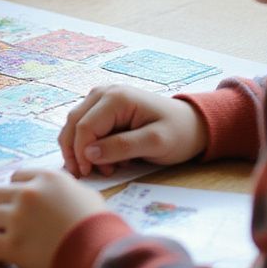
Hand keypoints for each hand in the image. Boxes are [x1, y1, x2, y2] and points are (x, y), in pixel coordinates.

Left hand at [0, 170, 105, 267]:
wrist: (102, 255)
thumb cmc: (101, 227)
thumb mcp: (88, 196)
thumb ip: (68, 189)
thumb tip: (64, 191)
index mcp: (46, 178)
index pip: (16, 177)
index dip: (18, 192)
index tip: (22, 205)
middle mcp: (28, 194)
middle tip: (6, 221)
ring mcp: (18, 218)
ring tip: (7, 240)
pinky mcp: (12, 246)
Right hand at [59, 84, 207, 177]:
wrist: (193, 124)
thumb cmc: (178, 133)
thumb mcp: (155, 143)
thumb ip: (121, 147)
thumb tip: (88, 154)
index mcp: (116, 98)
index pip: (85, 126)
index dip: (80, 152)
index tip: (87, 174)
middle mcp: (103, 92)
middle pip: (74, 122)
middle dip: (75, 150)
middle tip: (84, 175)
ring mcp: (101, 97)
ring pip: (75, 123)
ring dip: (81, 148)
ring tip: (102, 168)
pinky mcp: (102, 107)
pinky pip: (85, 125)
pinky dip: (88, 144)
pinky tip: (106, 158)